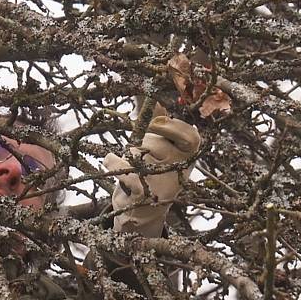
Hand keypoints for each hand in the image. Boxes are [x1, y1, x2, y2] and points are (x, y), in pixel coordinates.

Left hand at [104, 116, 200, 236]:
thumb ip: (154, 117)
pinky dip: (112, 162)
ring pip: (137, 154)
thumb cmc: (150, 169)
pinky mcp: (145, 197)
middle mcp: (180, 170)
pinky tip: (110, 163)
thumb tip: (148, 89)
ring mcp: (164, 186)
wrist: (141, 211)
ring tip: (127, 163)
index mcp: (188, 154)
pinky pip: (124, 170)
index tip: (155, 122)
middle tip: (139, 152)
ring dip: (125, 154)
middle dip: (141, 143)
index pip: (190, 137)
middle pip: (155, 143)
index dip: (172, 127)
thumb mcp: (157, 143)